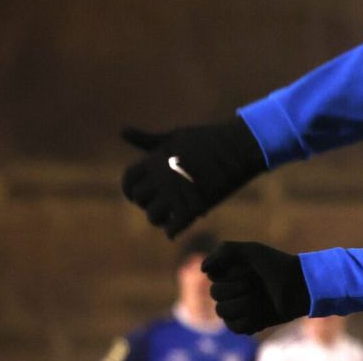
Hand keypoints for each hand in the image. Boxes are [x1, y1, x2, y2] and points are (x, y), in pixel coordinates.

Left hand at [120, 118, 265, 237]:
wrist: (240, 147)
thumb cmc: (207, 140)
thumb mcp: (175, 136)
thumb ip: (148, 141)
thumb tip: (122, 131)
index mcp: (155, 160)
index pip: (128, 180)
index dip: (130, 189)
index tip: (138, 193)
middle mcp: (162, 178)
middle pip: (140, 200)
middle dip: (147, 202)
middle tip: (161, 202)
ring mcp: (177, 193)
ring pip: (153, 217)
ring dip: (160, 218)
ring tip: (170, 215)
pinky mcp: (195, 206)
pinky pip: (173, 228)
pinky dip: (173, 230)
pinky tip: (179, 225)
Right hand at [203, 241, 310, 334]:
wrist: (301, 286)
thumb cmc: (278, 265)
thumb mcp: (253, 250)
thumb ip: (225, 251)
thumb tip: (203, 269)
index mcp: (230, 272)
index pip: (213, 276)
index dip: (231, 273)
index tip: (251, 268)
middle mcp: (232, 290)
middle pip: (216, 294)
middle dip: (240, 287)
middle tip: (259, 283)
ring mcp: (239, 308)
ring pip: (223, 312)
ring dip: (246, 303)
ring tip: (263, 299)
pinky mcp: (249, 324)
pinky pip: (236, 327)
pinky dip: (251, 319)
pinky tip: (264, 312)